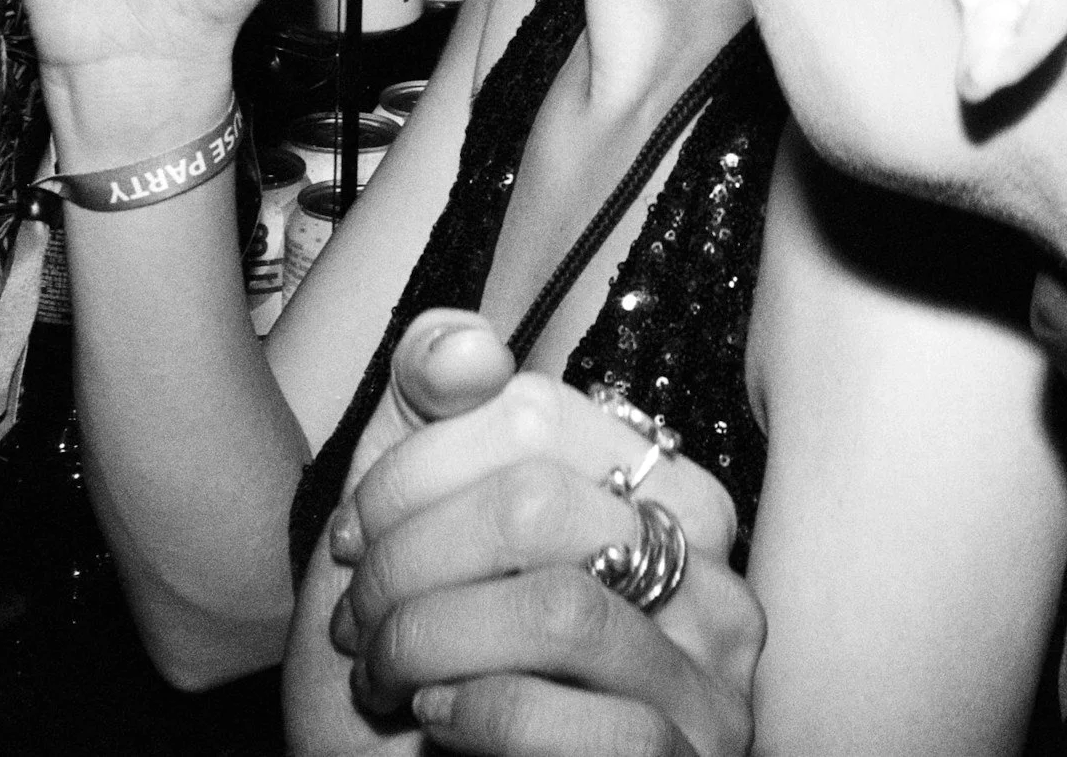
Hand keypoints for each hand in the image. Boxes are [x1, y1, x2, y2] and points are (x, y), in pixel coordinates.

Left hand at [331, 369, 761, 756]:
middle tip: (359, 621)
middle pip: (538, 506)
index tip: (355, 541)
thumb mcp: (406, 525)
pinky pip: (579, 722)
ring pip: (559, 612)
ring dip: (427, 646)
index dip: (410, 473)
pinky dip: (478, 717)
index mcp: (660, 495)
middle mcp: (710, 575)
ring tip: (388, 677)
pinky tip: (439, 723)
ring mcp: (711, 682)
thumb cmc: (423, 673)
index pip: (532, 413)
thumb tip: (466, 346)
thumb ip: (428, 410)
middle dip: (407, 565)